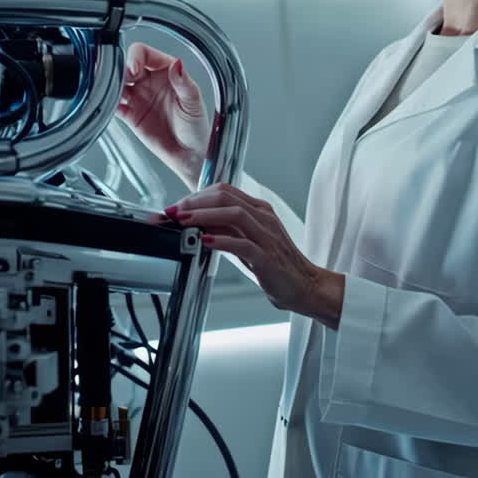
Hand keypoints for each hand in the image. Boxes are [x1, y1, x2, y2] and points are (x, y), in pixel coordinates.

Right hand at [118, 43, 211, 190]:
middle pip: (126, 65)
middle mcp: (149, 81)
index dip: (136, 57)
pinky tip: (112, 106)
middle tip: (123, 80)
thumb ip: (184, 83)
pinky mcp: (130, 115)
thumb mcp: (194, 103)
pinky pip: (114, 105)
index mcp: (166, 71)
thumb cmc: (197, 126)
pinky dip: (109, 104)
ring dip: (111, 85)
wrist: (190, 154)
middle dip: (120, 69)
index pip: (145, 54)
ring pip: (117, 83)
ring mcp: (138, 97)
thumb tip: (177, 64)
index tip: (134, 68)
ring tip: (112, 92)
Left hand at [165, 183, 343, 328]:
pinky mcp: (267, 257)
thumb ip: (228, 229)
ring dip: (203, 216)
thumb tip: (197, 222)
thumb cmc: (277, 265)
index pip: (223, 191)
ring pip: (233, 214)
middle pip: (225, 197)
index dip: (195, 196)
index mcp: (259, 210)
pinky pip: (242, 243)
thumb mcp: (249, 241)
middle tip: (172, 212)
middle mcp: (264, 218)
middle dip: (193, 203)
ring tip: (182, 221)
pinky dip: (221, 240)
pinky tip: (204, 241)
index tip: (175, 207)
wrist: (305, 286)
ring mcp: (267, 236)